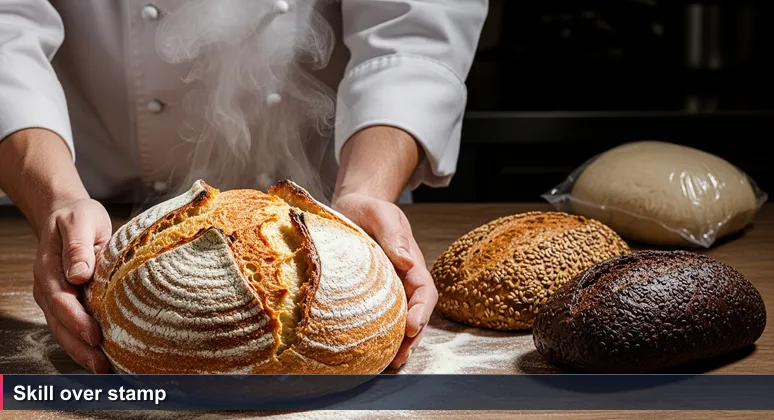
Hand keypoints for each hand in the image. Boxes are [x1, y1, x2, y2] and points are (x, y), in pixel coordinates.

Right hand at [33, 198, 112, 372]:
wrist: (68, 215)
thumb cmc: (77, 217)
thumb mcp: (79, 221)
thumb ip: (77, 246)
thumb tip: (79, 274)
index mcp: (49, 270)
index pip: (60, 301)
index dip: (76, 320)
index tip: (94, 334)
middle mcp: (48, 288)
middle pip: (60, 324)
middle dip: (79, 346)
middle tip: (102, 365)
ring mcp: (55, 297)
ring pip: (63, 330)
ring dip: (81, 351)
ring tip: (103, 369)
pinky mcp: (67, 302)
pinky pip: (71, 327)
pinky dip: (83, 343)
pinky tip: (100, 356)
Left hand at [332, 192, 437, 368]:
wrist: (354, 207)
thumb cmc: (368, 208)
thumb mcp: (380, 213)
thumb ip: (393, 235)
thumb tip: (405, 260)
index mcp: (411, 261)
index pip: (424, 290)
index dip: (421, 311)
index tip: (411, 326)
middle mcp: (405, 278)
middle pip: (418, 313)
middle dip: (413, 337)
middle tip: (401, 357)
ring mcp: (392, 288)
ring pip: (403, 319)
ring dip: (402, 343)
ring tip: (391, 363)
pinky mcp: (376, 294)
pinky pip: (384, 317)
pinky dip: (384, 336)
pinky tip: (373, 351)